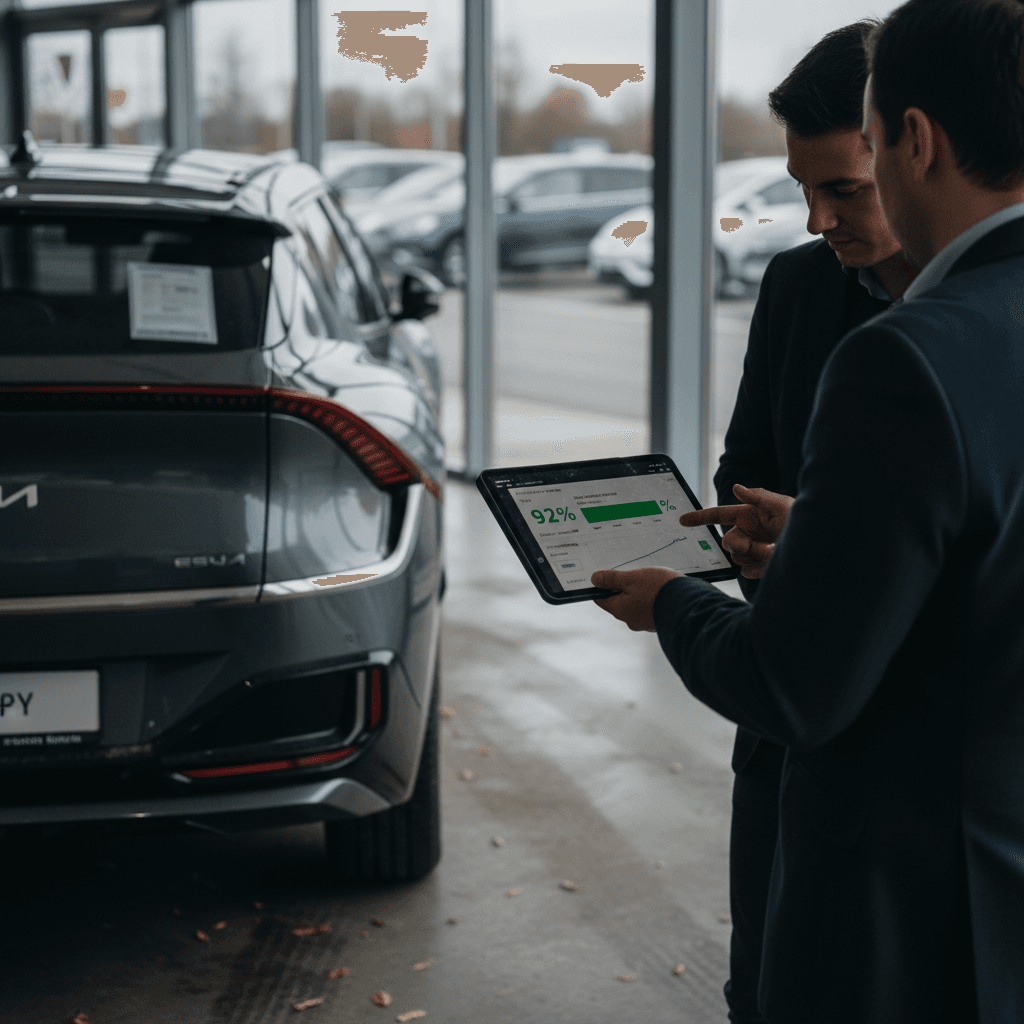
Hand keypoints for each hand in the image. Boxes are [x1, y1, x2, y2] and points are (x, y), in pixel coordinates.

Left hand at [589, 567, 681, 631]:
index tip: (607, 576)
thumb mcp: (632, 578)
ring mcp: (645, 622)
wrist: (689, 603)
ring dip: (640, 592)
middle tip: (634, 575)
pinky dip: (652, 598)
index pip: (602, 598)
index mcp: (620, 610)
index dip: (602, 586)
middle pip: (620, 600)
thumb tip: (595, 579)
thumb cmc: (658, 590)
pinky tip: (660, 589)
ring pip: (636, 603)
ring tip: (651, 580)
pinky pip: (650, 607)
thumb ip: (612, 579)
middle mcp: (631, 620)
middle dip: (624, 587)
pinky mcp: (659, 620)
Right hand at [678, 483, 794, 578]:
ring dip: (755, 557)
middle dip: (742, 545)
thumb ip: (758, 497)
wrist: (816, 550)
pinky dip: (758, 569)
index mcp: (749, 516)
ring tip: (775, 553)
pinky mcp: (758, 567)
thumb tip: (736, 488)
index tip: (683, 520)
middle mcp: (748, 533)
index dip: (700, 517)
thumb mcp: (782, 506)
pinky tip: (772, 564)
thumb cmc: (802, 524)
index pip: (719, 515)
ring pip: (736, 558)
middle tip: (763, 547)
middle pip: (727, 541)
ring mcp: (752, 551)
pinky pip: (746, 571)